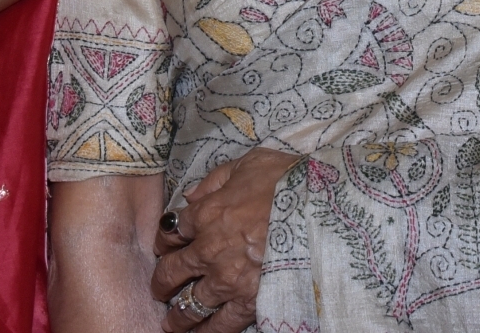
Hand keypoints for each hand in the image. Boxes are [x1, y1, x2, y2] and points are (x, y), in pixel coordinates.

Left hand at [151, 148, 298, 332]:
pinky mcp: (249, 300)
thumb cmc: (287, 179)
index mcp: (206, 213)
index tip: (166, 245)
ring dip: (177, 315)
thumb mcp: (247, 163)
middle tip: (160, 288)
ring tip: (172, 323)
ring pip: (189, 304)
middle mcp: (208, 249)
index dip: (165, 239)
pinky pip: (221, 323)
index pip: (170, 231)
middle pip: (171, 272)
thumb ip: (214, 179)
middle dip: (162, 282)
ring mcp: (227, 279)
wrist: (320, 206)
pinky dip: (209, 330)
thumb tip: (191, 194)